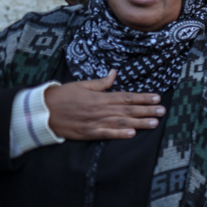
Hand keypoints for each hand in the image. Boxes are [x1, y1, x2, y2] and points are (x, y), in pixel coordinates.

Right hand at [45, 70, 164, 139]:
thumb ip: (101, 82)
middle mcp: (101, 109)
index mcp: (101, 97)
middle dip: (147, 110)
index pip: (127, 96)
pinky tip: (132, 134)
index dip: (143, 97)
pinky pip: (107, 134)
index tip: (157, 98)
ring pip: (122, 122)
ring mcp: (95, 122)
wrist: (43, 111)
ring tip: (155, 123)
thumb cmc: (62, 96)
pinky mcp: (89, 133)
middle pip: (128, 109)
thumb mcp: (82, 85)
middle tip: (163, 111)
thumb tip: (115, 73)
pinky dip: (119, 134)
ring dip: (140, 123)